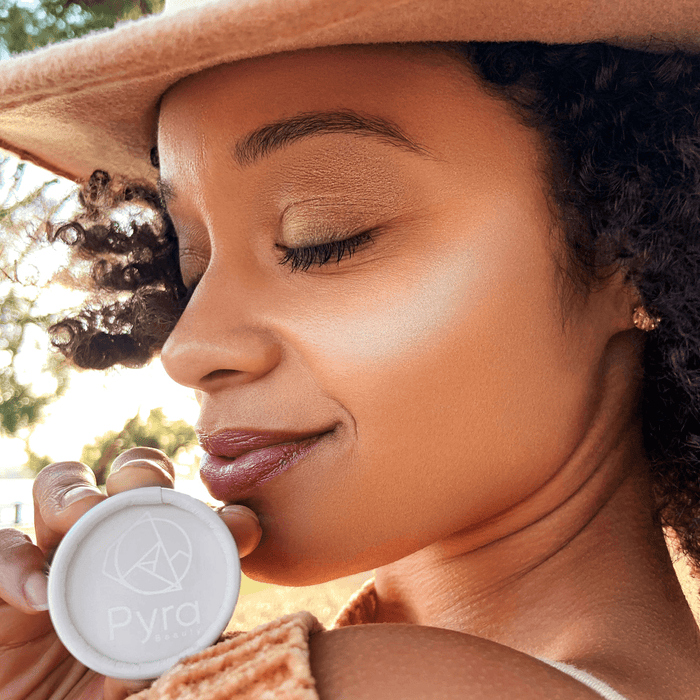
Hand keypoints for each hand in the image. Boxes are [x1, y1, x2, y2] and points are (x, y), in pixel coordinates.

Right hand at [0, 448, 261, 699]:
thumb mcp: (149, 689)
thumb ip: (180, 662)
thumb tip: (220, 646)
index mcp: (158, 570)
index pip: (197, 524)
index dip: (221, 517)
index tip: (240, 530)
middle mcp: (109, 551)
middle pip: (131, 483)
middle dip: (145, 473)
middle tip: (152, 490)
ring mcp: (55, 559)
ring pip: (63, 490)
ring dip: (74, 492)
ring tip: (83, 513)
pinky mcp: (4, 583)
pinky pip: (3, 551)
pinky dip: (16, 565)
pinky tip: (37, 597)